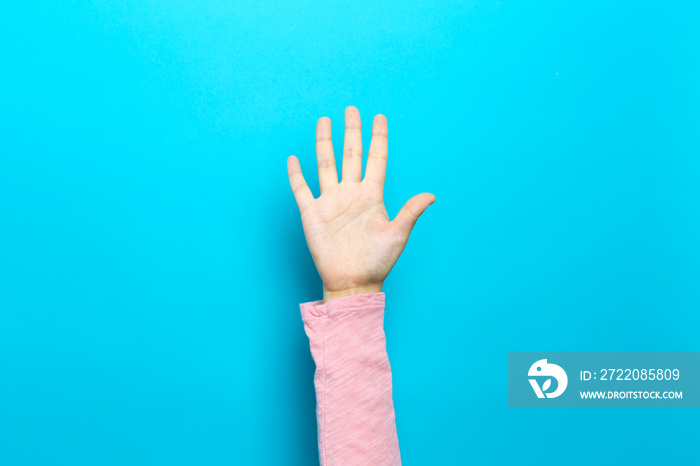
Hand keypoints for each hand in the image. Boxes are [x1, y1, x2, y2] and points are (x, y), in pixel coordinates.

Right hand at [287, 106, 434, 302]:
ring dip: (324, 143)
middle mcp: (351, 194)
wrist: (352, 282)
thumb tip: (432, 194)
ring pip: (326, 164)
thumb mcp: (397, 235)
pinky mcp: (312, 214)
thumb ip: (411, 212)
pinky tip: (294, 158)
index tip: (380, 117)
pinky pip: (302, 190)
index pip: (376, 160)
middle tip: (351, 109)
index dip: (378, 138)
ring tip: (324, 121)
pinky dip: (296, 174)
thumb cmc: (377, 262)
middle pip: (351, 155)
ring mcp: (330, 202)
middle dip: (351, 131)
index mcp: (372, 196)